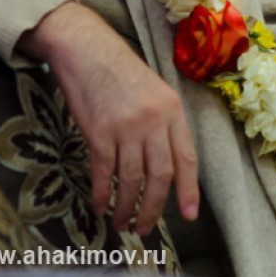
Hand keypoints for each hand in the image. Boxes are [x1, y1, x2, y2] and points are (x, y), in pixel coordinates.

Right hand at [20, 2, 198, 234]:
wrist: (87, 49)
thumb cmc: (120, 70)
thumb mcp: (154, 91)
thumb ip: (163, 124)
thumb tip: (167, 166)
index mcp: (172, 108)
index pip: (186, 157)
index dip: (188, 190)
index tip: (188, 214)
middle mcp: (153, 119)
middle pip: (160, 176)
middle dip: (154, 208)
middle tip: (145, 228)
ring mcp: (126, 126)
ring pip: (131, 180)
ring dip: (126, 207)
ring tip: (122, 222)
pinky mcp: (99, 131)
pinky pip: (104, 173)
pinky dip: (102, 194)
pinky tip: (100, 204)